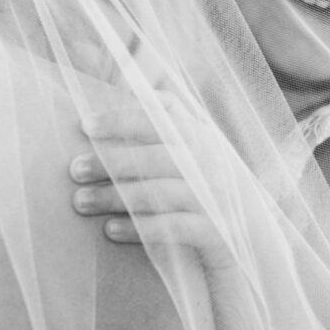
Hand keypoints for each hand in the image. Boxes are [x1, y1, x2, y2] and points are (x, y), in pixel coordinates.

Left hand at [70, 96, 239, 268]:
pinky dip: (139, 228)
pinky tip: (110, 229)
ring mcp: (213, 198)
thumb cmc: (210, 185)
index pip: (160, 119)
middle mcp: (208, 164)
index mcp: (200, 137)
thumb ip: (170, 120)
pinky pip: (172, 229)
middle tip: (75, 169)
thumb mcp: (199, 148)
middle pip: (155, 157)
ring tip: (81, 202)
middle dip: (111, 162)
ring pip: (159, 193)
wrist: (254, 237)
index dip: (122, 119)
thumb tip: (130, 92)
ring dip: (116, 197)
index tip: (86, 125)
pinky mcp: (215, 232)